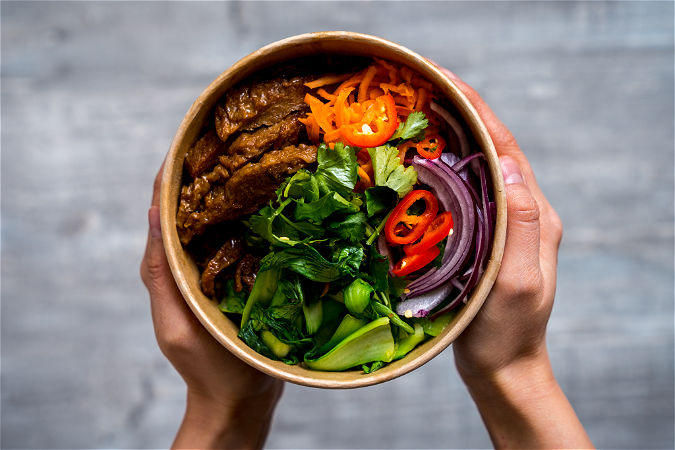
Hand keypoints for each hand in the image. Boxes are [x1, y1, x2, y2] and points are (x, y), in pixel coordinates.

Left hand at [141, 163, 283, 448]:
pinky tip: (277, 198)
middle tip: (237, 136)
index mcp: (169, 265)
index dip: (173, 168)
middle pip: (194, 203)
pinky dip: (255, 214)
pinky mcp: (242, 273)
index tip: (195, 136)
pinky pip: (245, 235)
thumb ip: (162, 274)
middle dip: (209, 169)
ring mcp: (217, 265)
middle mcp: (191, 258)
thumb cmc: (208, 367)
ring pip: (221, 216)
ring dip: (235, 187)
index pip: (163, 205)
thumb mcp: (179, 324)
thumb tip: (152, 212)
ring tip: (259, 155)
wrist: (241, 398)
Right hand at [436, 67, 592, 448]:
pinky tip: (416, 163)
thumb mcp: (516, 281)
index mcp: (534, 214)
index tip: (445, 79)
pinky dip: (440, 168)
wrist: (502, 366)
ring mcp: (502, 222)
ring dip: (449, 135)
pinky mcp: (483, 235)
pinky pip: (463, 191)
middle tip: (420, 87)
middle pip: (491, 148)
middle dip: (460, 112)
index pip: (506, 148)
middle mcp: (522, 210)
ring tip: (414, 112)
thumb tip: (513, 164)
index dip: (478, 110)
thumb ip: (519, 224)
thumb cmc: (506, 331)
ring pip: (476, 166)